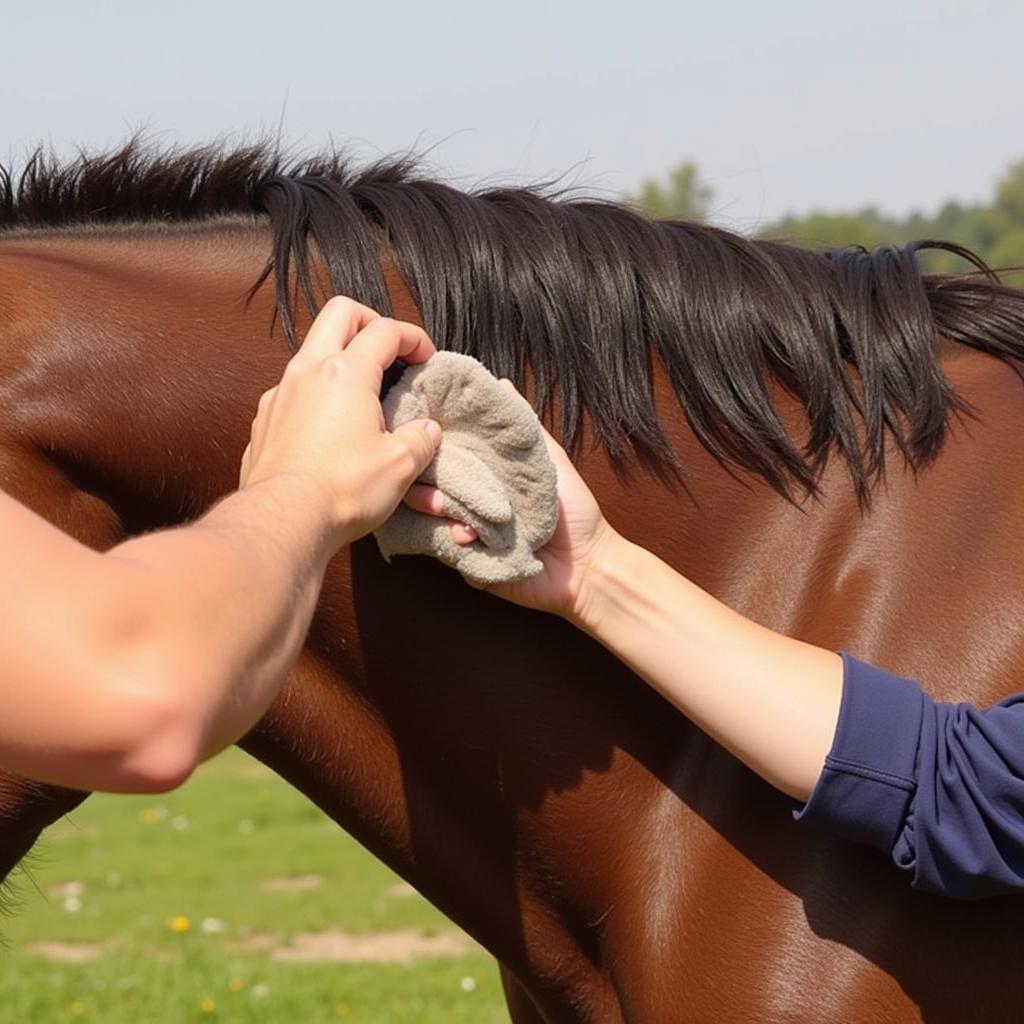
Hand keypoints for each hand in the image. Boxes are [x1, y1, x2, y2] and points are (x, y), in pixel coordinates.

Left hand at [240, 297, 440, 545]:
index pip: (386, 330)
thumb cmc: (342, 490)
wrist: (282, 521)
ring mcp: (280, 393)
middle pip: (340, 313)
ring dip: (341, 357)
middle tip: (390, 348)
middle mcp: (308, 371)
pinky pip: (293, 389)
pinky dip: (317, 392)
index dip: (413, 337)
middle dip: (370, 321)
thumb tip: (427, 431)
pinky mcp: (265, 419)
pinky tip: (330, 424)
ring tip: (363, 390)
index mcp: (346, 373)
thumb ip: (420, 439)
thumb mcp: (400, 465)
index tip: (427, 358)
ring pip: (311, 350)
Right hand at [405, 417, 617, 620]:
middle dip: (426, 481)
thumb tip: (501, 384)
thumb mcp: (550, 461)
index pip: (449, 458)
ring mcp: (467, 535)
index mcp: (487, 479)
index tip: (420, 431)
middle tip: (429, 477)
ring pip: (430, 519)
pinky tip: (466, 535)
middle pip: (431, 488)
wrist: (588, 566)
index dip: (433, 447)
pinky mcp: (470, 564)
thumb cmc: (575, 512)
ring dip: (435, 509)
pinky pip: (446, 551)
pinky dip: (451, 541)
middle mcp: (472, 505)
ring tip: (448, 508)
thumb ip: (525, 426)